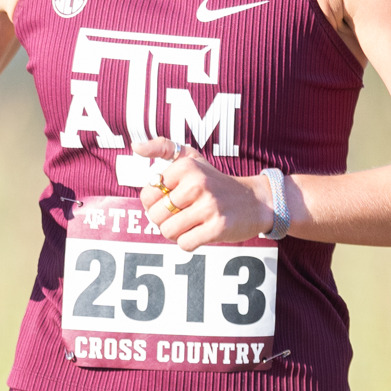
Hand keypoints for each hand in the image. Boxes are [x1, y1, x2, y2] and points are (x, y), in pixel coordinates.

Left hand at [135, 138, 273, 250]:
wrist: (254, 201)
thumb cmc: (215, 182)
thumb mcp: (191, 158)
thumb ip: (163, 148)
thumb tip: (136, 147)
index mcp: (186, 167)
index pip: (147, 195)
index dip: (154, 204)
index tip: (169, 202)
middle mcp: (197, 184)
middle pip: (156, 215)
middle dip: (164, 221)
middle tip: (180, 216)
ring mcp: (209, 206)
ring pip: (168, 231)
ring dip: (176, 233)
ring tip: (190, 224)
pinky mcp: (218, 227)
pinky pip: (184, 244)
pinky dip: (188, 242)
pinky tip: (200, 232)